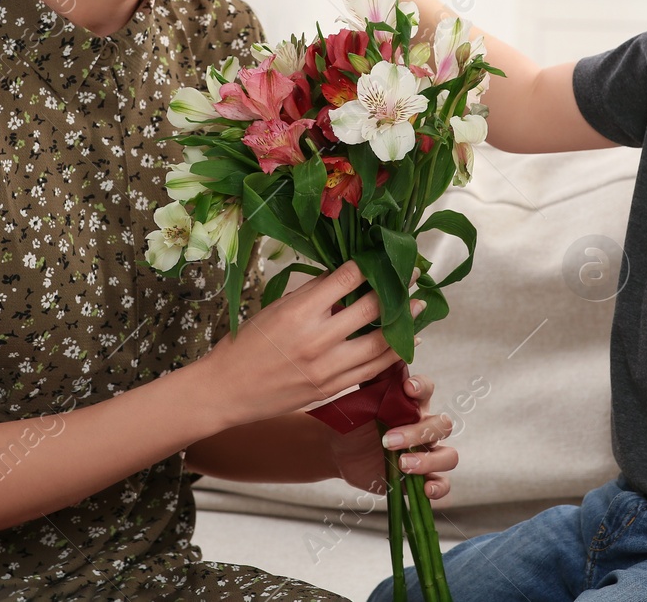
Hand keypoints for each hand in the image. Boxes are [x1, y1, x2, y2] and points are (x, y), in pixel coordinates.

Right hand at [198, 260, 412, 428]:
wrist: (226, 391)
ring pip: (380, 343)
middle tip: (414, 275)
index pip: (346, 279)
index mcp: (299, 312)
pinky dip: (392, 354)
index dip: (370, 265)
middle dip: (397, 289)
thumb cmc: (247, 344)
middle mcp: (317, 340)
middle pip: (370, 309)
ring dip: (405, 323)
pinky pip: (372, 370)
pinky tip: (405, 342)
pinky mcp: (332, 389)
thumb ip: (312, 294)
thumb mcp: (275, 309)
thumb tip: (344, 276)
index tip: (386, 255)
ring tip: (419, 306)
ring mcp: (327, 368)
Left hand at [325, 372, 457, 503]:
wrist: (339, 450)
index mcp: (412, 403)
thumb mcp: (361, 400)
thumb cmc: (355, 420)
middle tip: (387, 440)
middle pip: (442, 425)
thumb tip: (381, 343)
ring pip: (449, 455)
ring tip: (403, 465)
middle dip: (417, 433)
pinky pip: (443, 483)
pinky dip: (439, 487)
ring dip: (429, 460)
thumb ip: (374, 378)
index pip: (428, 390)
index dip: (422, 388)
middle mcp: (424, 426)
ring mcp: (426, 453)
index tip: (407, 389)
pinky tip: (425, 489)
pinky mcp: (422, 477)